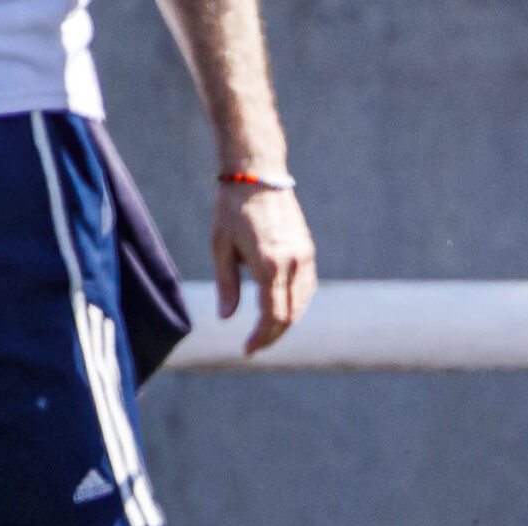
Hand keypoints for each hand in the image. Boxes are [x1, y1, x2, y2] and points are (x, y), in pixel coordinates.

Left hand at [210, 182, 315, 354]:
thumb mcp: (220, 248)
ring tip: (265, 334)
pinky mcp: (307, 248)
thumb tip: (226, 318)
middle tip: (254, 347)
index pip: (272, 316)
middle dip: (272, 335)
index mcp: (269, 265)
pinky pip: (307, 286)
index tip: (246, 350)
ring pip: (302, 302)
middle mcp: (293, 262)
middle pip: (289, 314)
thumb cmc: (232, 209)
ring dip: (286, 322)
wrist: (258, 174)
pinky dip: (296, 304)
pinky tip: (280, 311)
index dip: (261, 337)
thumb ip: (226, 286)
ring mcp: (304, 254)